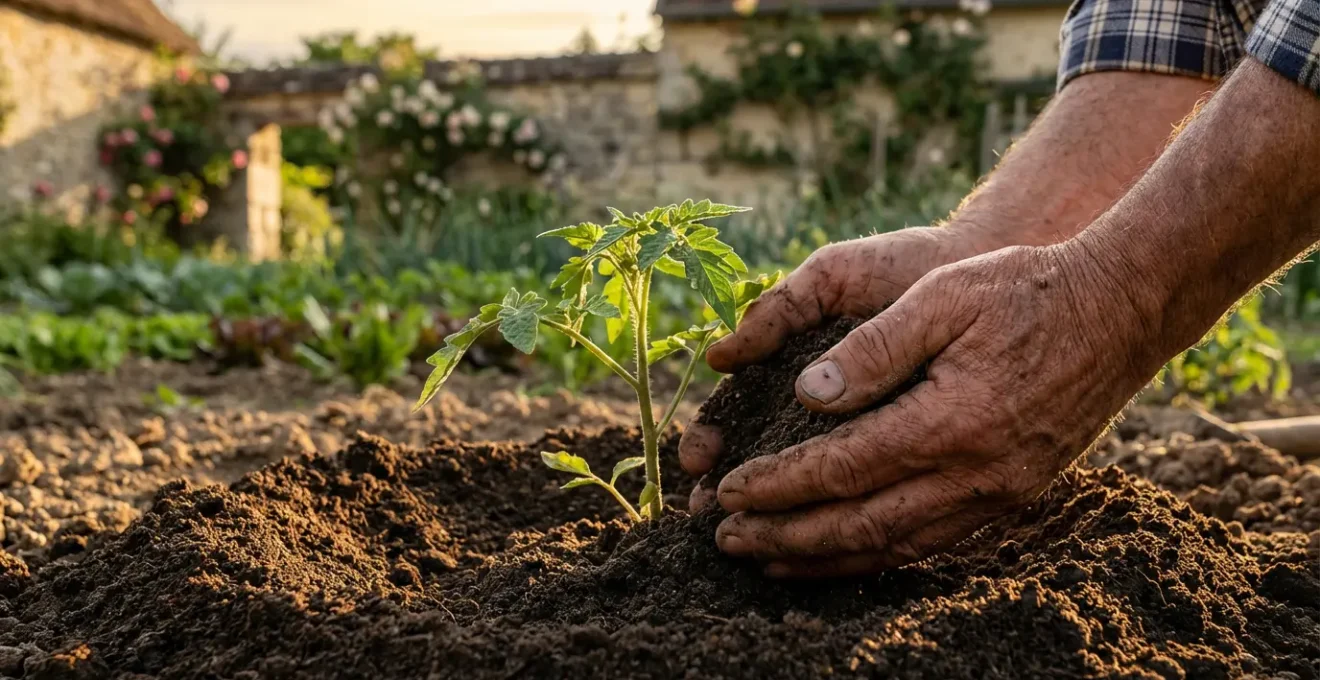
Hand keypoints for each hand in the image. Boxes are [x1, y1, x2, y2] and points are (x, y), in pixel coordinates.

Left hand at [703, 242, 1163, 576]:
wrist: (1121, 308)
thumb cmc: (1026, 289)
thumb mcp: (944, 295)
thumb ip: (874, 346)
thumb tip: (808, 393)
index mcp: (949, 420)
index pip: (840, 469)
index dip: (777, 486)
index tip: (727, 493)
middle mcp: (975, 471)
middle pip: (860, 524)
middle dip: (786, 536)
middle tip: (726, 541)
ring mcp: (999, 491)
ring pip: (896, 545)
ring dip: (826, 558)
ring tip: (769, 560)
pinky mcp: (1013, 494)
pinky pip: (934, 540)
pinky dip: (879, 553)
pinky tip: (845, 551)